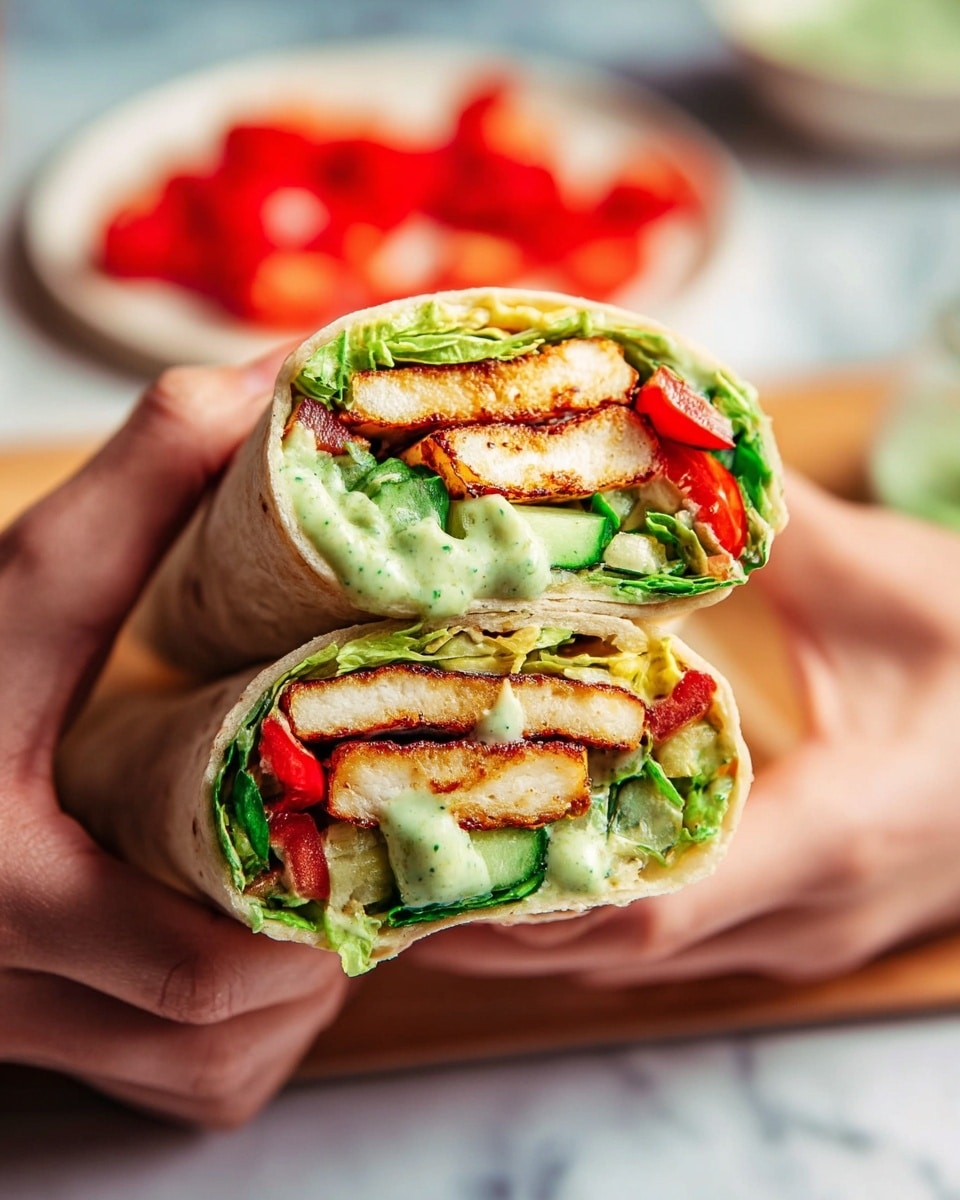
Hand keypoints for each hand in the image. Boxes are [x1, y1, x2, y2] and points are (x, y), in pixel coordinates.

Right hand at [0, 355, 347, 1125]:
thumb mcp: (20, 587)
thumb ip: (138, 488)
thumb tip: (270, 379)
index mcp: (1, 880)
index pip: (192, 951)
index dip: (319, 901)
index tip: (401, 828)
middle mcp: (0, 982)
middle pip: (214, 1024)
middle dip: (318, 941)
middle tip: (384, 850)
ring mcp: (13, 1027)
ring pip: (204, 1069)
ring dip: (294, 993)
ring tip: (340, 894)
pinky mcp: (26, 1044)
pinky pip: (179, 1084)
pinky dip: (246, 1033)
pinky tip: (270, 950)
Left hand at [410, 473, 959, 986]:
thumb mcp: (889, 585)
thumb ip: (771, 528)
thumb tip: (668, 450)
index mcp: (835, 830)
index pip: (655, 893)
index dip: (523, 882)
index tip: (412, 840)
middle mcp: (802, 908)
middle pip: (613, 946)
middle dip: (483, 915)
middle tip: (365, 858)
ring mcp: (796, 932)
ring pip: (628, 959)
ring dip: (514, 928)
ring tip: (404, 871)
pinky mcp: (788, 923)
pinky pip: (659, 944)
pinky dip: (571, 920)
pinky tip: (510, 875)